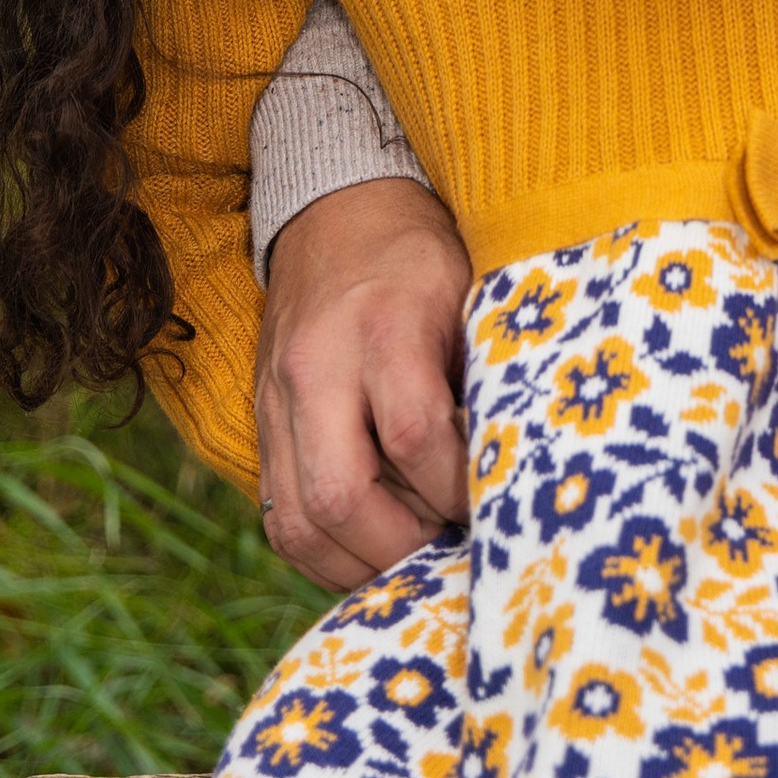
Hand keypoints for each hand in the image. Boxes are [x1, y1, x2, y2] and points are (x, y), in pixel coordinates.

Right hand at [256, 181, 472, 590]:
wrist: (335, 210)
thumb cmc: (420, 256)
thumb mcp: (471, 289)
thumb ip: (486, 371)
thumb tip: (517, 465)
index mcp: (382, 324)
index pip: (414, 434)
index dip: (458, 488)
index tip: (492, 502)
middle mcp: (316, 366)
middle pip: (339, 494)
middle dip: (402, 547)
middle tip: (451, 554)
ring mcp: (276, 400)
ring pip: (296, 522)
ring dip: (358, 565)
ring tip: (414, 567)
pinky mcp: (260, 423)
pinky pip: (278, 515)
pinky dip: (325, 552)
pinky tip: (371, 555)